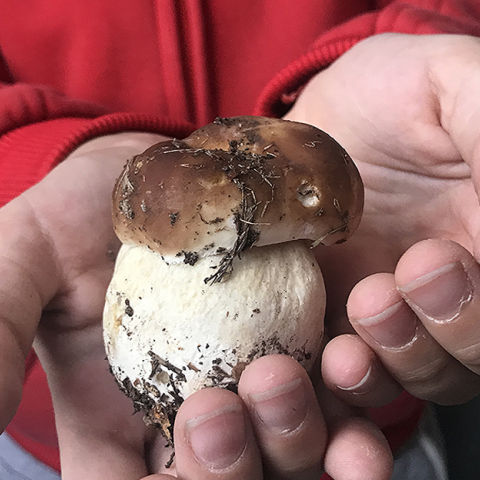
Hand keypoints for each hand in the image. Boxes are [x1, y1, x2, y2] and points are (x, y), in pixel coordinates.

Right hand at [0, 132, 393, 478]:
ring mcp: (241, 373)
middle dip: (238, 471)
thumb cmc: (74, 211)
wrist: (147, 170)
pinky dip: (345, 394)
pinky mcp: (288, 335)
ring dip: (306, 441)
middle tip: (234, 402)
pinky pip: (327, 387)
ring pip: (285, 448)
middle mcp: (184, 407)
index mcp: (113, 416)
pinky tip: (350, 368)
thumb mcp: (23, 259)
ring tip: (298, 393)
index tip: (173, 474)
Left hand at [286, 33, 479, 404]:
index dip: (477, 314)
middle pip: (464, 362)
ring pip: (407, 378)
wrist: (322, 114)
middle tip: (395, 287)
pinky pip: (335, 368)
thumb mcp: (456, 89)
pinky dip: (330, 379)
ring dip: (385, 369)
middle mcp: (448, 293)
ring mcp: (385, 310)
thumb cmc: (397, 90)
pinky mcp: (326, 314)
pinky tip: (315, 358)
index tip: (436, 263)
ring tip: (356, 321)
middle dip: (438, 342)